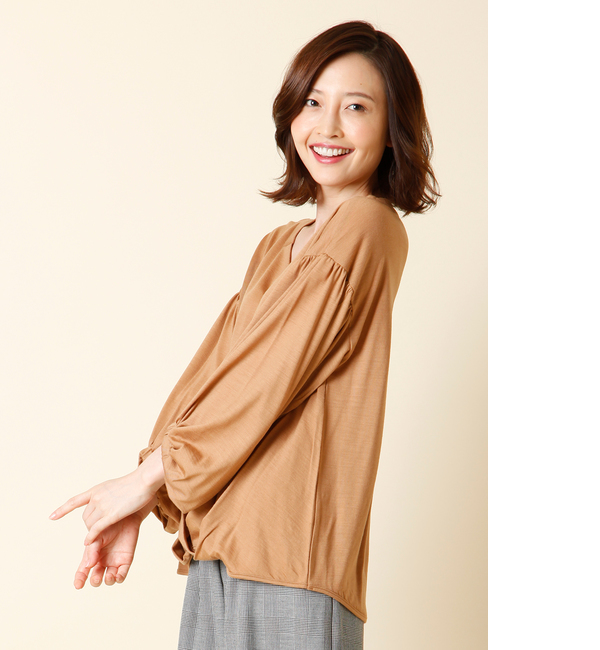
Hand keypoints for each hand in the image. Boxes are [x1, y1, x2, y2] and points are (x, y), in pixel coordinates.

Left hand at [50, 449, 164, 544]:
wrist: (145, 479)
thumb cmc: (138, 482)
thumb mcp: (118, 486)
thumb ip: (109, 494)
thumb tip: (109, 498)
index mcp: (97, 489)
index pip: (75, 500)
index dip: (63, 509)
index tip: (51, 517)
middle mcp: (96, 497)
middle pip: (85, 517)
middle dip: (90, 525)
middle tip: (102, 527)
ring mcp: (102, 505)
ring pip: (90, 524)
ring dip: (93, 531)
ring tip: (105, 533)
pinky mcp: (110, 515)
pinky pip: (96, 529)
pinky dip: (91, 536)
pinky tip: (88, 542)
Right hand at [74, 513, 142, 588]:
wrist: (126, 516)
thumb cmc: (109, 524)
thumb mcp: (98, 535)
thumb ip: (92, 550)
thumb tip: (88, 566)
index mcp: (92, 555)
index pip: (84, 570)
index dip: (80, 579)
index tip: (78, 585)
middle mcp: (102, 560)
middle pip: (96, 577)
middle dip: (95, 580)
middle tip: (96, 577)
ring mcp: (114, 561)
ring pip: (109, 578)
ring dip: (108, 581)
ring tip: (109, 576)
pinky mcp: (125, 560)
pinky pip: (122, 574)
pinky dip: (119, 578)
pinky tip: (117, 576)